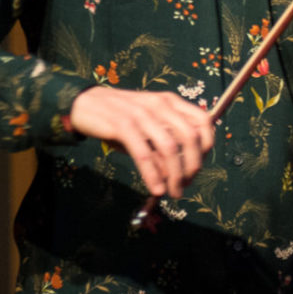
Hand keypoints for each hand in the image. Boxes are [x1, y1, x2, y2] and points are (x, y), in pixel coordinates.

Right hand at [68, 86, 216, 197]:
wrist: (85, 104)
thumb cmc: (120, 119)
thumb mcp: (147, 126)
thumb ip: (163, 144)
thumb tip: (178, 174)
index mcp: (170, 102)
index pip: (203, 121)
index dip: (207, 146)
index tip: (198, 166)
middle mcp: (160, 104)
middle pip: (190, 137)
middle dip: (193, 166)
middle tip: (185, 185)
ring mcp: (142, 113)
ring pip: (169, 147)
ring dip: (175, 175)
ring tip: (172, 192)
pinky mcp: (122, 125)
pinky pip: (144, 153)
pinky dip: (153, 174)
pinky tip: (156, 189)